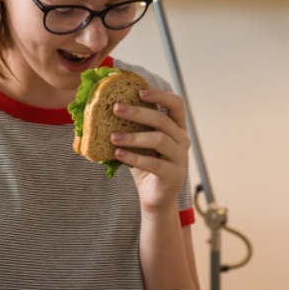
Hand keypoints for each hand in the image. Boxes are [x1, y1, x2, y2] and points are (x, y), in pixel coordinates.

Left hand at [108, 88, 190, 214]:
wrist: (155, 198)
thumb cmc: (146, 165)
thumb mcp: (140, 143)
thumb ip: (133, 127)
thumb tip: (106, 107)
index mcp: (177, 128)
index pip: (176, 104)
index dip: (159, 95)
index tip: (138, 91)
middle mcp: (182, 140)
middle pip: (162, 120)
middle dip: (138, 112)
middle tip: (116, 108)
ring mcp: (180, 158)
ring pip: (158, 140)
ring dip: (133, 137)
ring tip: (112, 137)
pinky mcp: (173, 176)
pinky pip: (154, 164)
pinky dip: (134, 157)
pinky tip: (118, 154)